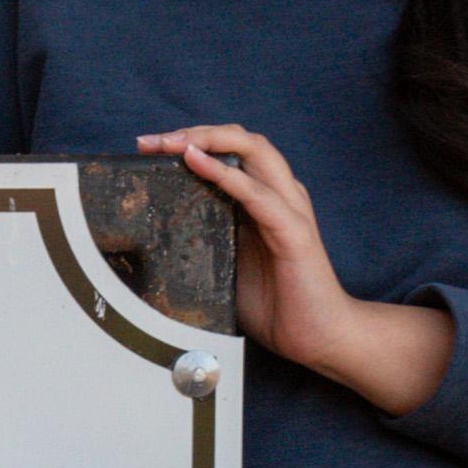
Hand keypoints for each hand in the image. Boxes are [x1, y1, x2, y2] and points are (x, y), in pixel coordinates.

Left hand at [141, 125, 453, 417]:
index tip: (148, 148)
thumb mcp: (224, 263)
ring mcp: (290, 208)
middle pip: (240, 140)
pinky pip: (258, 194)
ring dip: (208, 142)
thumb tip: (152, 237)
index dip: (190, 142)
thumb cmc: (275, 303)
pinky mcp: (294, 231)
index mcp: (264, 198)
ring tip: (172, 143)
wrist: (318, 335)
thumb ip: (203, 239)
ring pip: (254, 152)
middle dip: (194, 132)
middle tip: (152, 141)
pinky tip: (199, 164)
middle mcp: (280, 194)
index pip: (228, 152)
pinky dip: (227, 175)